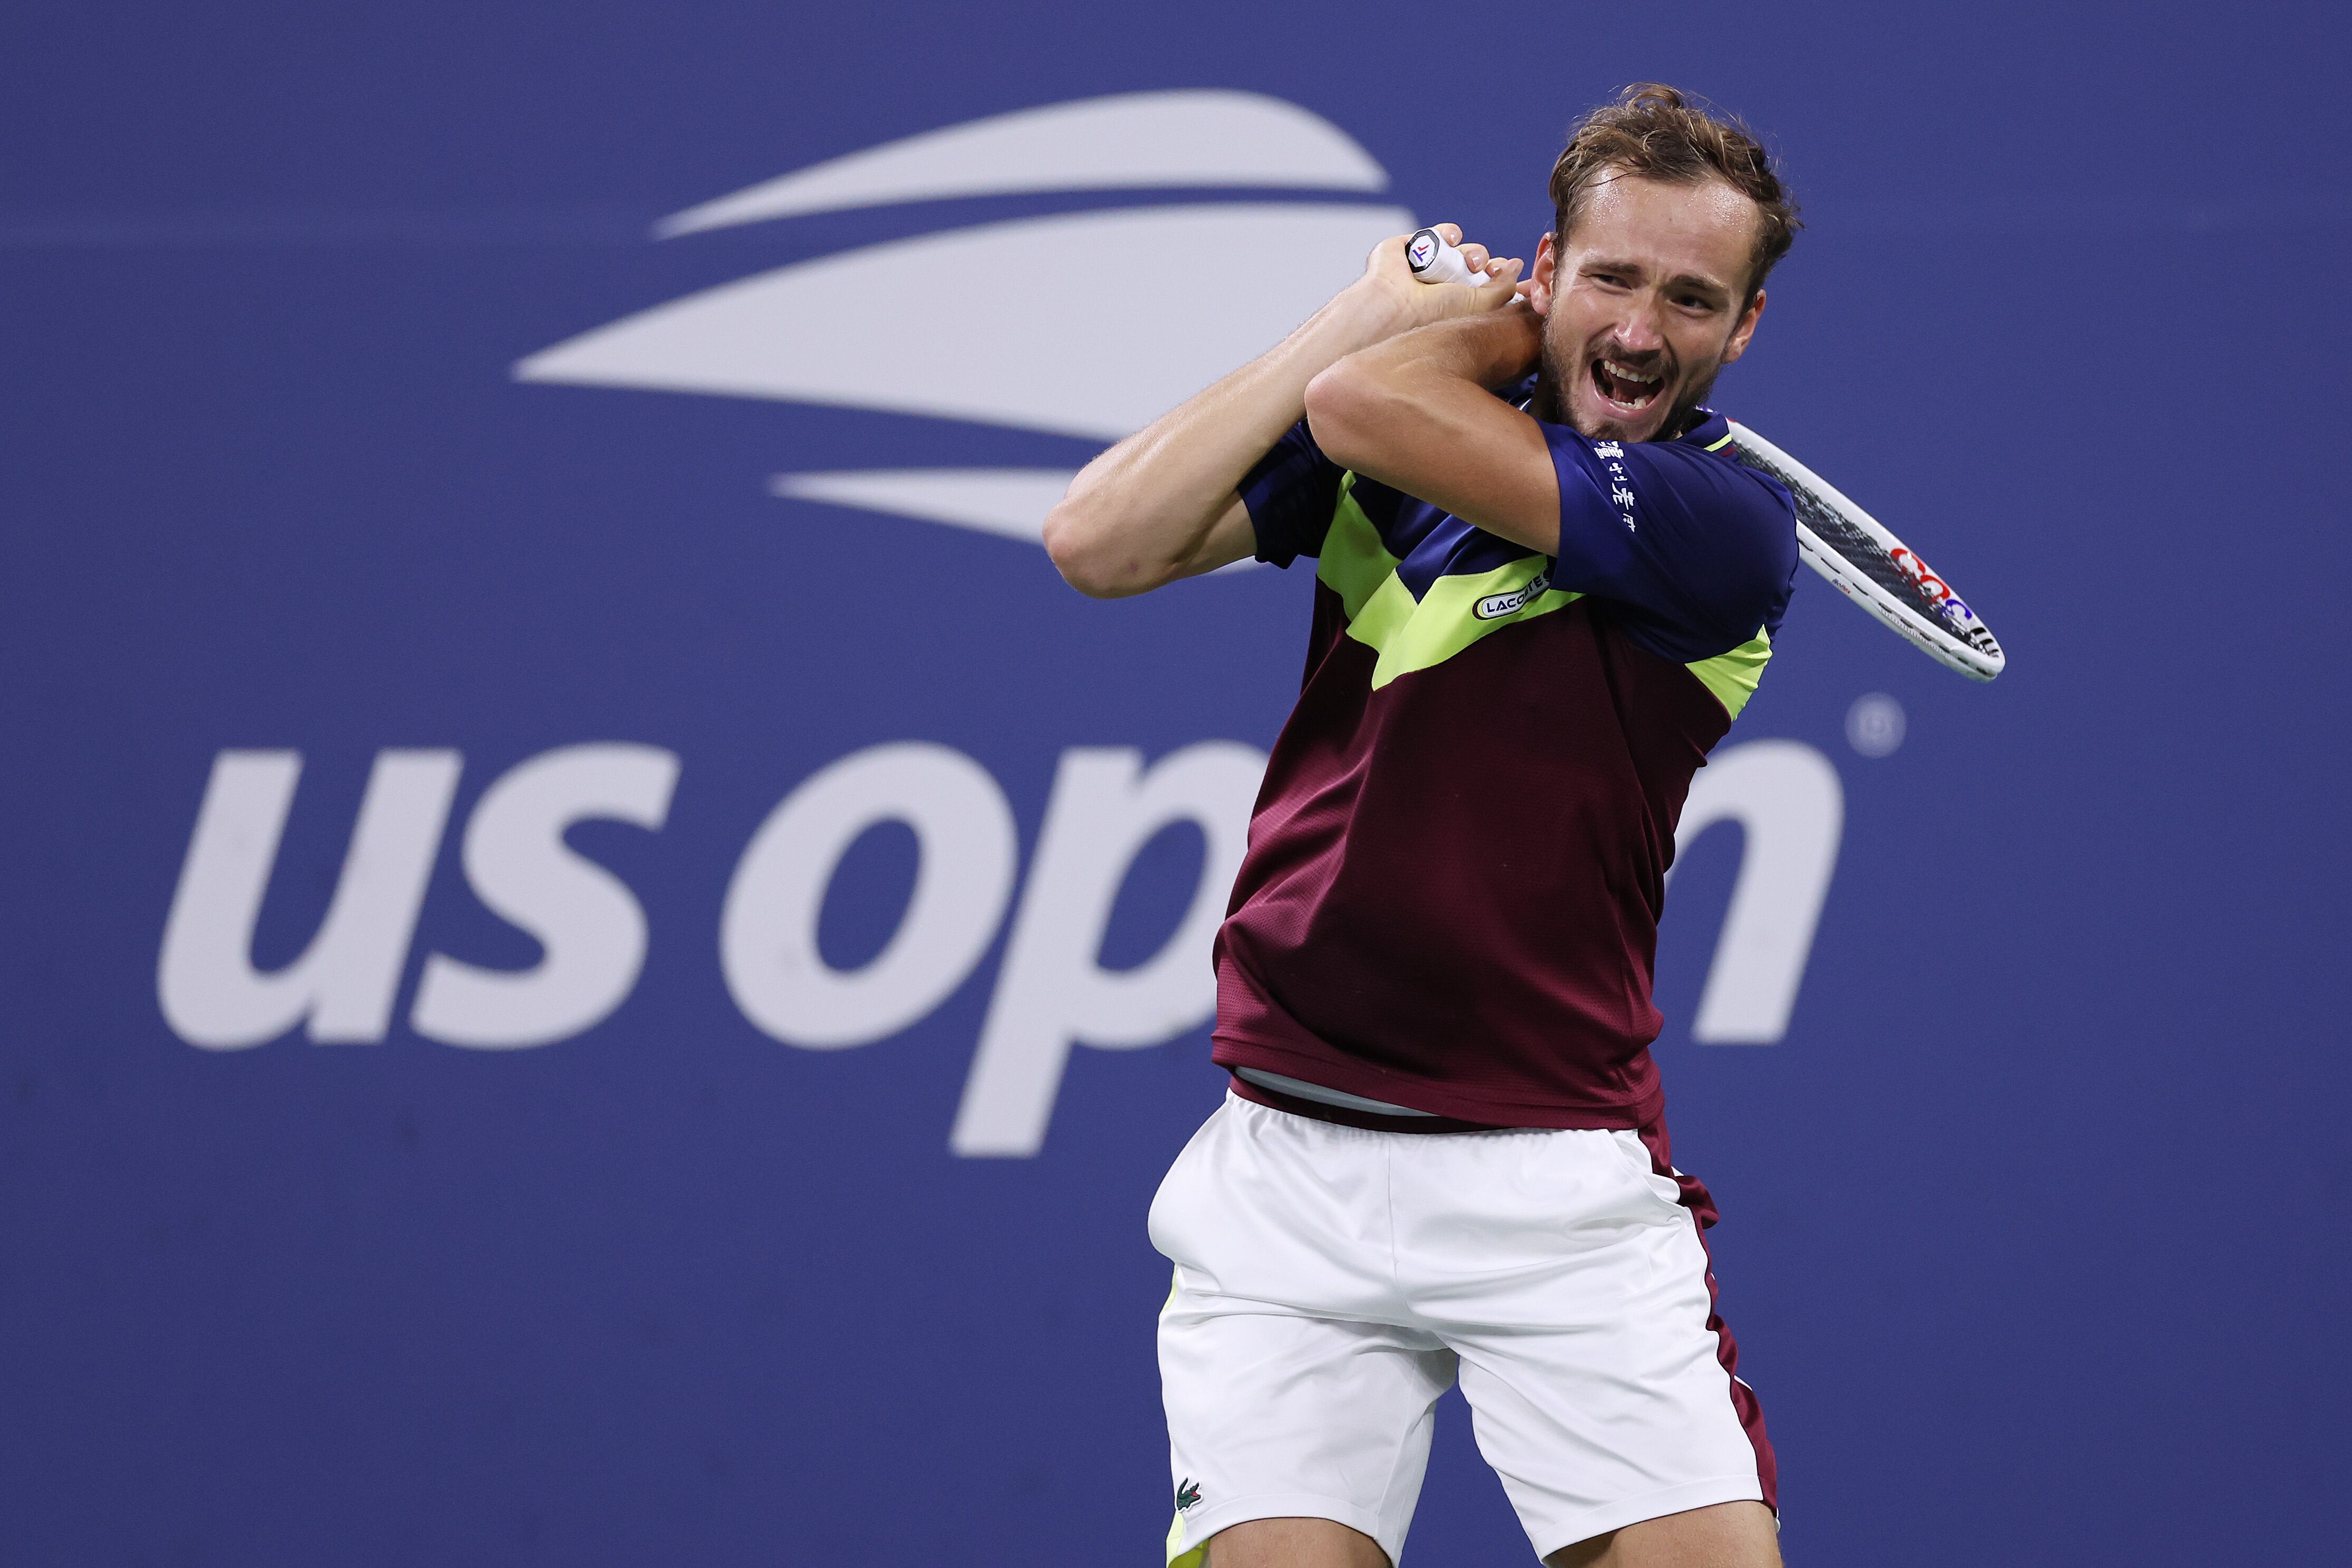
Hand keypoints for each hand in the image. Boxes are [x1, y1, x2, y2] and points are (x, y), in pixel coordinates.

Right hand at [1350, 222, 1526, 330]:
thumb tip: (1518, 265)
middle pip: (1476, 265)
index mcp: (1457, 305)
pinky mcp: (1411, 248)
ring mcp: (1426, 267)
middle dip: (1486, 264)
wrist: (1396, 303)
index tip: (1507, 276)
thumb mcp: (1481, 305)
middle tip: (1486, 269)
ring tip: (1468, 262)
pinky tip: (1452, 241)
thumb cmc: (1434, 313)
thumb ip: (1504, 287)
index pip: (1485, 286)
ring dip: (1472, 251)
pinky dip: (1449, 233)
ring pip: (1460, 249)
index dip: (1500, 277)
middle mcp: (1442, 287)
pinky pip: (1439, 233)